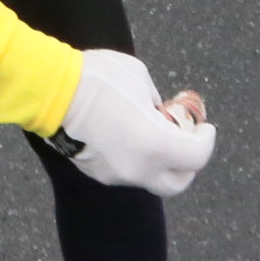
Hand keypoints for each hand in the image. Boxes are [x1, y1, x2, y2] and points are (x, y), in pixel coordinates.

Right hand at [56, 48, 215, 196]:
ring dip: (159, 159)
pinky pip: (126, 172)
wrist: (53, 91)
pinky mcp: (97, 173)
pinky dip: (135, 159)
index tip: (203, 125)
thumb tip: (159, 112)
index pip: (198, 156)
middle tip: (187, 140)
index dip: (206, 139)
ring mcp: (117, 175)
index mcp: (157, 144)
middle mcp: (140, 169)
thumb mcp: (140, 79)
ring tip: (151, 130)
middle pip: (177, 183)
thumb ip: (157, 103)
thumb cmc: (100, 78)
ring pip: (150, 177)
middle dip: (188, 163)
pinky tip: (126, 134)